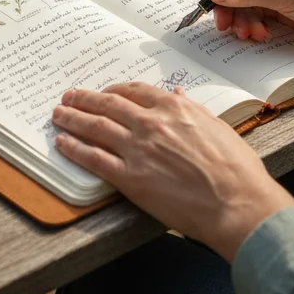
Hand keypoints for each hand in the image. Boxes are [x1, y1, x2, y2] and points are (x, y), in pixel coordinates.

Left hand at [52, 83, 293, 260]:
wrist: (235, 203)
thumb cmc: (235, 169)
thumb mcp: (217, 127)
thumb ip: (192, 109)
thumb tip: (178, 95)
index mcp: (174, 109)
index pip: (135, 91)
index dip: (114, 90)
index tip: (104, 92)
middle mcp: (152, 124)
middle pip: (108, 104)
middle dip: (84, 99)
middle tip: (69, 97)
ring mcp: (138, 150)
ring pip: (95, 127)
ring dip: (72, 119)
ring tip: (58, 115)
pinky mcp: (130, 178)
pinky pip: (94, 158)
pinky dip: (74, 148)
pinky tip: (63, 144)